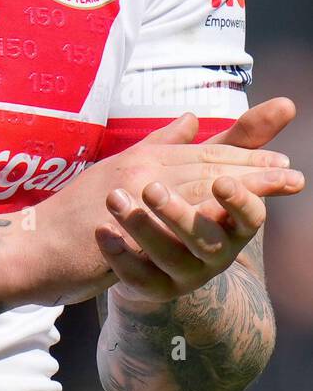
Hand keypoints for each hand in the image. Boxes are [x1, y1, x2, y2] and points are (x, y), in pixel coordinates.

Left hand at [96, 98, 304, 303]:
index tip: (222, 181)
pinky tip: (103, 232)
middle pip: (205, 238)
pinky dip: (120, 257)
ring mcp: (184, 273)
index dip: (239, 200)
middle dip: (179, 214)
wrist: (156, 249)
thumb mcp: (212, 166)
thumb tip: (287, 103)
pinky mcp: (153, 288)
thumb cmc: (194, 197)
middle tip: (151, 188)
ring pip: (169, 258)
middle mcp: (215, 253)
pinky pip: (139, 279)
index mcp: (234, 223)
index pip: (249, 216)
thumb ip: (244, 138)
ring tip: (114, 198)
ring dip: (142, 228)